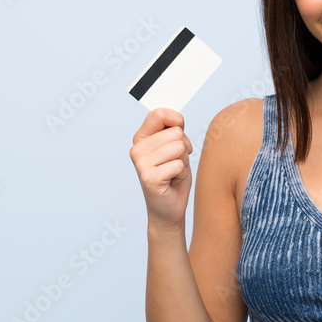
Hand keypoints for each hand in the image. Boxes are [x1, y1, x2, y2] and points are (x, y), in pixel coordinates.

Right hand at [129, 107, 193, 230]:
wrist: (169, 208)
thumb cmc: (174, 176)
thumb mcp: (175, 147)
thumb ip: (174, 130)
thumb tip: (177, 120)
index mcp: (141, 138)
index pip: (159, 114)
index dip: (177, 121)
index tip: (178, 134)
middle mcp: (137, 149)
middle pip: (176, 133)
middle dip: (184, 148)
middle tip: (175, 162)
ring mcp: (141, 164)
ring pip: (179, 147)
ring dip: (183, 161)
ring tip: (173, 172)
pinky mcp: (149, 178)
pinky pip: (179, 165)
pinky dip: (181, 174)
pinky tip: (172, 181)